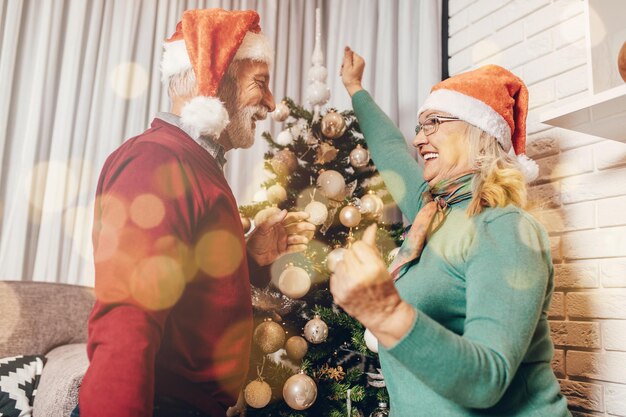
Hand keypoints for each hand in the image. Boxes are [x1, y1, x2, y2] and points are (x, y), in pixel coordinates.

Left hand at [247, 210, 315, 265]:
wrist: (250, 256)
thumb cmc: (254, 240)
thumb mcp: (262, 228)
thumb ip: (273, 220)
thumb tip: (285, 211)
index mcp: (277, 224)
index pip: (290, 218)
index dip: (299, 215)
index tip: (307, 215)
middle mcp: (281, 231)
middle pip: (295, 227)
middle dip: (304, 226)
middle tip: (312, 227)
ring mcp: (282, 241)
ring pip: (295, 238)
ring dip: (301, 238)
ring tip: (305, 240)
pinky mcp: (283, 251)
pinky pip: (293, 248)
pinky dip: (299, 247)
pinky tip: (304, 247)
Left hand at [330, 224, 414, 346]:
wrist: (383, 314)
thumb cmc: (384, 287)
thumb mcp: (381, 265)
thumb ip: (372, 245)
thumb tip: (370, 226)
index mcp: (373, 267)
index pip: (357, 245)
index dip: (362, 250)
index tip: (366, 259)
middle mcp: (358, 277)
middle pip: (347, 253)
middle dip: (353, 259)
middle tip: (361, 269)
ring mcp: (346, 288)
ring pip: (338, 264)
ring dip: (346, 268)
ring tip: (356, 277)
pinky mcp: (338, 296)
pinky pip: (333, 277)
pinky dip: (340, 279)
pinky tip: (350, 285)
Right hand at [340, 46, 364, 96]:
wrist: (353, 88)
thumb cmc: (350, 79)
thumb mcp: (347, 66)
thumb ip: (347, 56)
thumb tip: (347, 46)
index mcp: (359, 60)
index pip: (349, 53)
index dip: (345, 59)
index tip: (344, 66)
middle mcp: (361, 61)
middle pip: (349, 57)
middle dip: (344, 63)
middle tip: (344, 71)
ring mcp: (360, 65)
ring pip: (349, 61)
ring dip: (345, 66)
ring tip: (344, 73)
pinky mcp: (358, 68)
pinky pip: (351, 65)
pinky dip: (347, 69)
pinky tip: (346, 74)